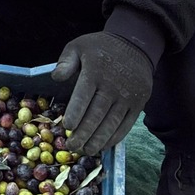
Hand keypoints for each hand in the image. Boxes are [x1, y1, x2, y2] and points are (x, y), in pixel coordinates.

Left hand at [50, 31, 153, 157]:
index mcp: (95, 71)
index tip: (67, 127)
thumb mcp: (79, 46)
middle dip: (83, 133)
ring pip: (111, 123)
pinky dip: (114, 137)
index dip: (75, 113)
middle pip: (96, 114)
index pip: (83, 96)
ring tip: (86, 150)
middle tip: (72, 146)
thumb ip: (66, 61)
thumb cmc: (101, 47)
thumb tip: (56, 77)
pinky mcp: (139, 103)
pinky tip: (103, 145)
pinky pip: (126, 125)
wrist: (135, 44)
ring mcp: (128, 96)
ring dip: (98, 140)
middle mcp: (113, 86)